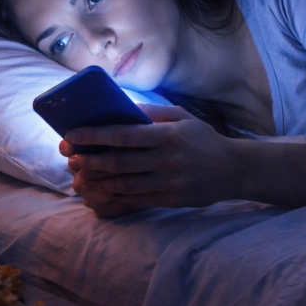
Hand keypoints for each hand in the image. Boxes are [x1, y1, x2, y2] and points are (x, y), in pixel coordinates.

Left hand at [59, 105, 238, 215]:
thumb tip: (122, 107)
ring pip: (124, 183)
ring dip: (99, 180)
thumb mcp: (183, 118)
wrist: (233, 169)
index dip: (94, 135)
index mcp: (167, 135)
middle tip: (72, 158)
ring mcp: (169, 182)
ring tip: (81, 175)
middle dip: (90, 160)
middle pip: (118, 162)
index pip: (123, 135)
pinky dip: (117, 195)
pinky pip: (137, 199)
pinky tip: (104, 189)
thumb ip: (153, 113)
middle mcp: (166, 159)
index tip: (73, 134)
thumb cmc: (204, 139)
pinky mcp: (171, 199)